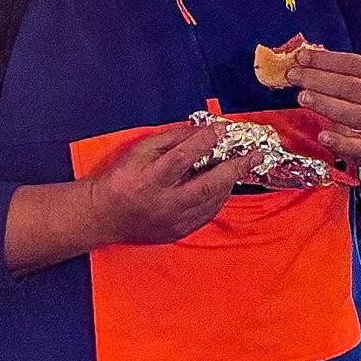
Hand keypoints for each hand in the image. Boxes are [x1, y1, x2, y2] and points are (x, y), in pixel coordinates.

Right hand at [85, 119, 243, 246]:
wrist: (104, 217)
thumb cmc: (120, 178)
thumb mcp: (138, 152)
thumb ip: (169, 140)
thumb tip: (199, 130)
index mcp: (150, 180)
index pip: (182, 158)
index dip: (203, 142)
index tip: (221, 128)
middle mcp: (165, 204)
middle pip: (207, 186)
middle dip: (235, 168)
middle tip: (256, 154)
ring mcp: (174, 222)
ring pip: (212, 202)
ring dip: (229, 182)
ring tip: (240, 166)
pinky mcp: (179, 232)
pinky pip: (207, 214)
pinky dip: (218, 198)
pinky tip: (223, 185)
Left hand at [284, 43, 360, 168]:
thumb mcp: (358, 80)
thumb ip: (334, 69)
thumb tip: (301, 56)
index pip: (354, 64)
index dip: (327, 59)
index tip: (302, 57)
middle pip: (351, 86)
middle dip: (319, 79)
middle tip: (294, 76)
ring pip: (354, 113)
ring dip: (326, 104)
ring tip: (303, 97)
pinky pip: (356, 146)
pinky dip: (339, 142)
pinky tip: (322, 136)